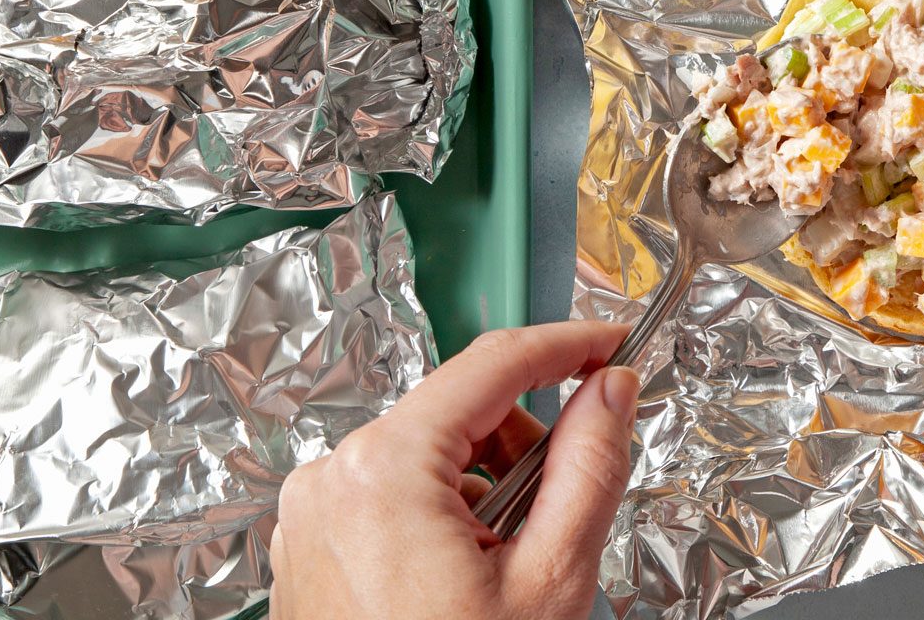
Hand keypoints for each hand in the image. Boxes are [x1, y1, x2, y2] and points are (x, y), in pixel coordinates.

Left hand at [270, 321, 639, 619]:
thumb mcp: (549, 579)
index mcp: (384, 468)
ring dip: (484, 489)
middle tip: (557, 515)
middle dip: (523, 447)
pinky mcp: (310, 543)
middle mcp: (332, 477)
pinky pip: (392, 493)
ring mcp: (312, 512)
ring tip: (502, 569)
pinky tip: (463, 580)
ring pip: (429, 453)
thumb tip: (609, 391)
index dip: (566, 344)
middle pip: (460, 410)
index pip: (493, 363)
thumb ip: (589, 467)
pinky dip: (442, 515)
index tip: (613, 343)